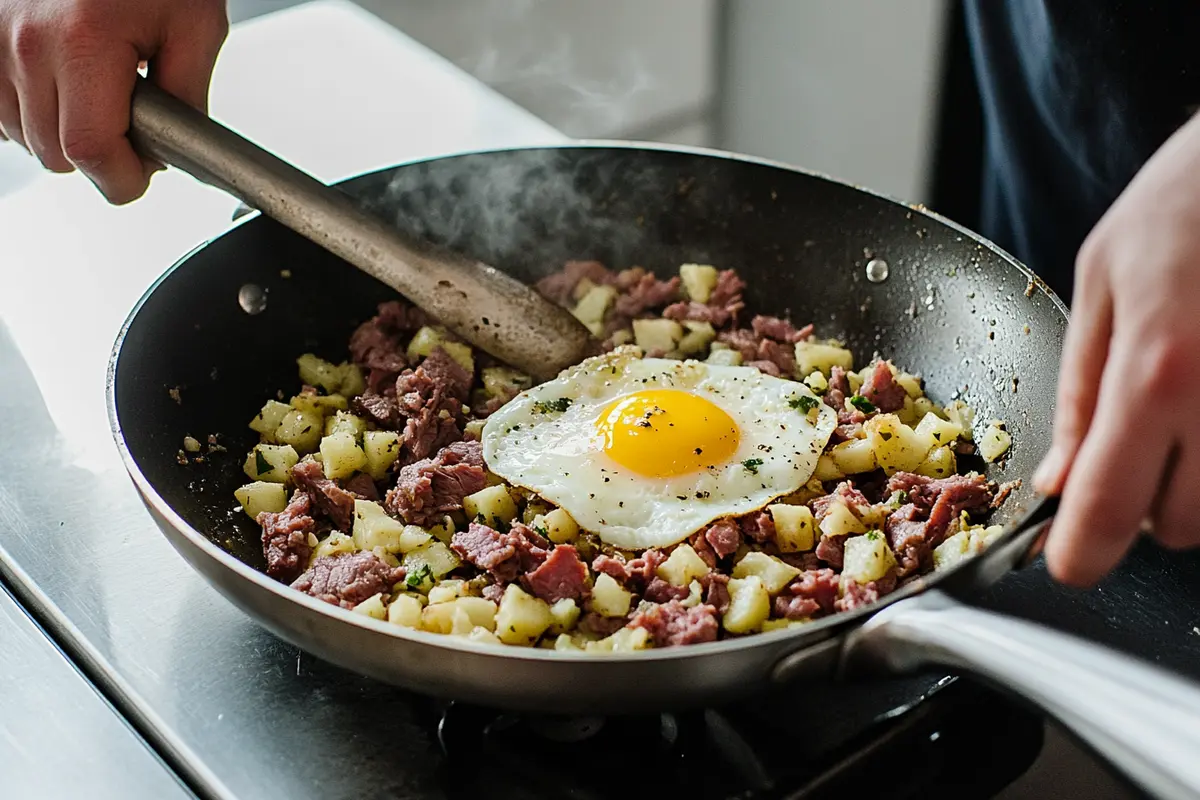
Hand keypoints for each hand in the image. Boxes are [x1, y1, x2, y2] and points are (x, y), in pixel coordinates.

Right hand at [0, 0, 226, 202]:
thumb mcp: (196, 24)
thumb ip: (189, 96)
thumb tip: (181, 150)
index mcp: (82, 40)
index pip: (89, 150)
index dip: (124, 179)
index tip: (144, 175)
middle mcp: (26, 40)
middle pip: (56, 153)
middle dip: (103, 157)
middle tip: (137, 131)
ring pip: (25, 136)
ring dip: (66, 134)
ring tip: (105, 96)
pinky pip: (0, 105)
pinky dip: (34, 111)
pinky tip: (69, 90)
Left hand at [1035, 110, 1199, 584]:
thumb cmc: (1186, 204)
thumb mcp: (1102, 284)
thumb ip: (1078, 394)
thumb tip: (1055, 482)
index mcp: (1158, 371)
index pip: (1109, 505)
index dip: (1080, 551)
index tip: (1068, 561)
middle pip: (1177, 527)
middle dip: (1145, 503)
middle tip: (1138, 440)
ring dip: (1198, 483)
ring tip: (1188, 400)